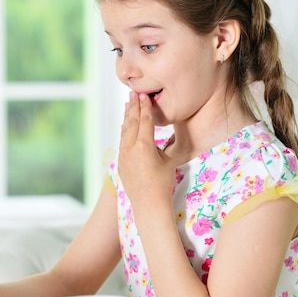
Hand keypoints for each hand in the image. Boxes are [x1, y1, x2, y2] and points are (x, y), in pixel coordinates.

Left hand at [118, 92, 174, 214]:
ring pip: (125, 131)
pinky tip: (126, 124)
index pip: (144, 121)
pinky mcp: (120, 162)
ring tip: (128, 104)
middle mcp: (130, 149)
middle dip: (133, 107)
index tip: (143, 95)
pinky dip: (124, 130)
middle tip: (133, 93)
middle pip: (131, 122)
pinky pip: (122, 141)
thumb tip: (177, 129)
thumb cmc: (164, 182)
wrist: (148, 203)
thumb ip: (170, 143)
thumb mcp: (171, 159)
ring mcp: (123, 155)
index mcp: (144, 146)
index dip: (144, 107)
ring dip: (127, 117)